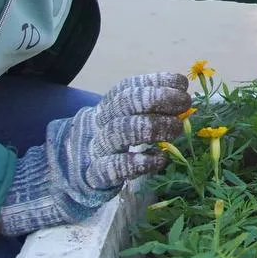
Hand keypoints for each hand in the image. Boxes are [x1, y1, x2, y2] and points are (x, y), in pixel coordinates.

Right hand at [0, 73, 190, 234]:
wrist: (72, 172)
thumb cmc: (111, 138)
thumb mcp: (126, 116)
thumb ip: (150, 105)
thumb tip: (183, 92)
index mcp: (109, 104)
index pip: (130, 87)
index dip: (157, 82)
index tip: (181, 84)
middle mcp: (101, 120)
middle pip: (126, 103)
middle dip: (158, 99)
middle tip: (184, 104)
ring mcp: (97, 147)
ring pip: (122, 130)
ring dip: (154, 127)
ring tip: (176, 129)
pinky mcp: (96, 175)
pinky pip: (116, 167)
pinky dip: (141, 162)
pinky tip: (160, 159)